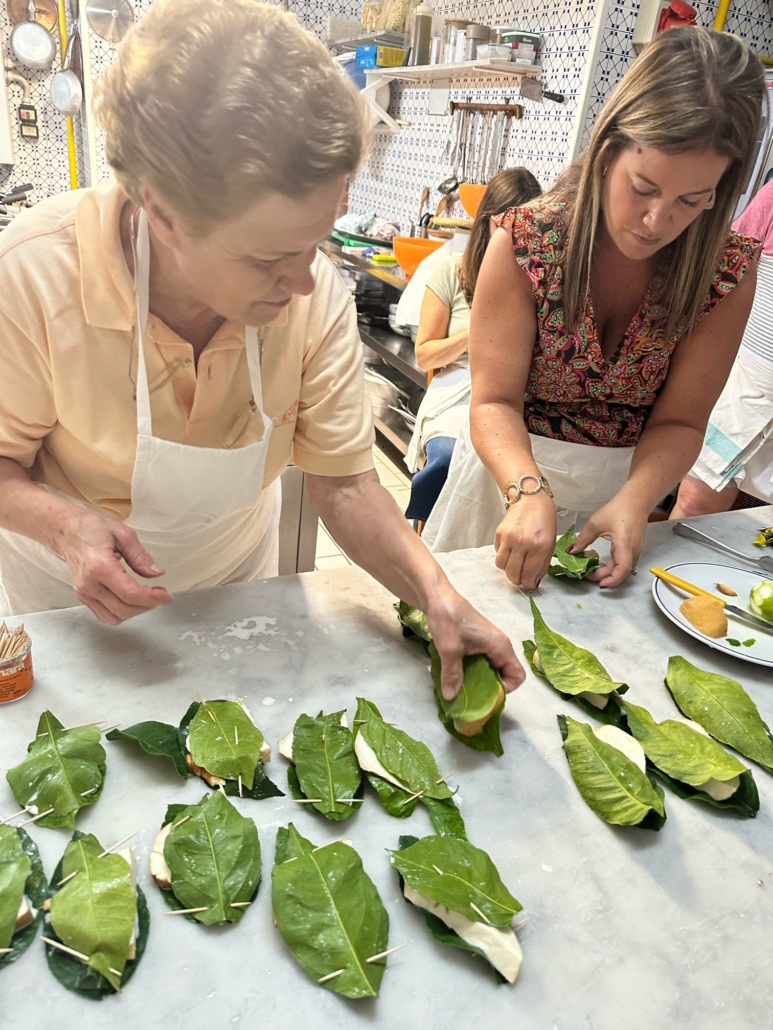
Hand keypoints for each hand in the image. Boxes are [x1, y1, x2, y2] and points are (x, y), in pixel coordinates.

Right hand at [53, 510, 172, 624]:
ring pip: (114, 617)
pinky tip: (131, 600)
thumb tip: (157, 573)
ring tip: (147, 597)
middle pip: (124, 609)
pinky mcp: (82, 596)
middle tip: (160, 594)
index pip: (130, 594)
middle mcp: (90, 584)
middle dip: (147, 605)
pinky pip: (104, 615)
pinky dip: (121, 613)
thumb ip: (141, 556)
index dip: (152, 598)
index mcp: (100, 567)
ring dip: (135, 611)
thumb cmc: (91, 527)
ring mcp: (84, 593)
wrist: (66, 530)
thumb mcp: (123, 534)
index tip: (166, 596)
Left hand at [425, 586, 524, 700]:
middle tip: (470, 695)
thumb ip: (452, 674)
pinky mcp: (477, 643)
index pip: (518, 675)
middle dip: (490, 688)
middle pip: (505, 675)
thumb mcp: (449, 649)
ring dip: (479, 681)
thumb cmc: (448, 618)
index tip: (485, 694)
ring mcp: (488, 644)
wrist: (437, 596)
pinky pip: (482, 662)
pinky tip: (456, 675)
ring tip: (461, 687)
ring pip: (492, 669)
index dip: (506, 689)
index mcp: (500, 646)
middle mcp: (499, 646)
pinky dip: (472, 672)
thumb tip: (451, 697)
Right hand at [493, 491, 556, 589]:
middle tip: (522, 577)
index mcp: (540, 546)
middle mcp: (523, 543)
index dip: (529, 584)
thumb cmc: (544, 521)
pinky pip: (498, 554)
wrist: (530, 499)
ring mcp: (509, 538)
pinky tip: (511, 551)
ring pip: (502, 566)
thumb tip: (533, 581)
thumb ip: (542, 564)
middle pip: (513, 574)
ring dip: (508, 570)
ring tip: (515, 564)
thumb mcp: (550, 544)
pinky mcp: (499, 534)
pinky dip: (504, 557)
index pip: (529, 575)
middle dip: (518, 580)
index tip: (530, 584)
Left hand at [570, 495, 648, 587]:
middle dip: (603, 577)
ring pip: (622, 569)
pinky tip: (601, 563)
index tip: (599, 584)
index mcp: (625, 545)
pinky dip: (612, 567)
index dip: (611, 580)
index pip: (622, 569)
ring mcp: (635, 551)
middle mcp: (633, 551)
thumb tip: (572, 551)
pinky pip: (624, 563)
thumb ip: (583, 539)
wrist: (636, 501)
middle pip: (620, 572)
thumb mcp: (596, 523)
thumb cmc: (619, 509)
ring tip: (592, 569)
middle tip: (586, 574)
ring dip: (608, 572)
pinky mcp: (634, 550)